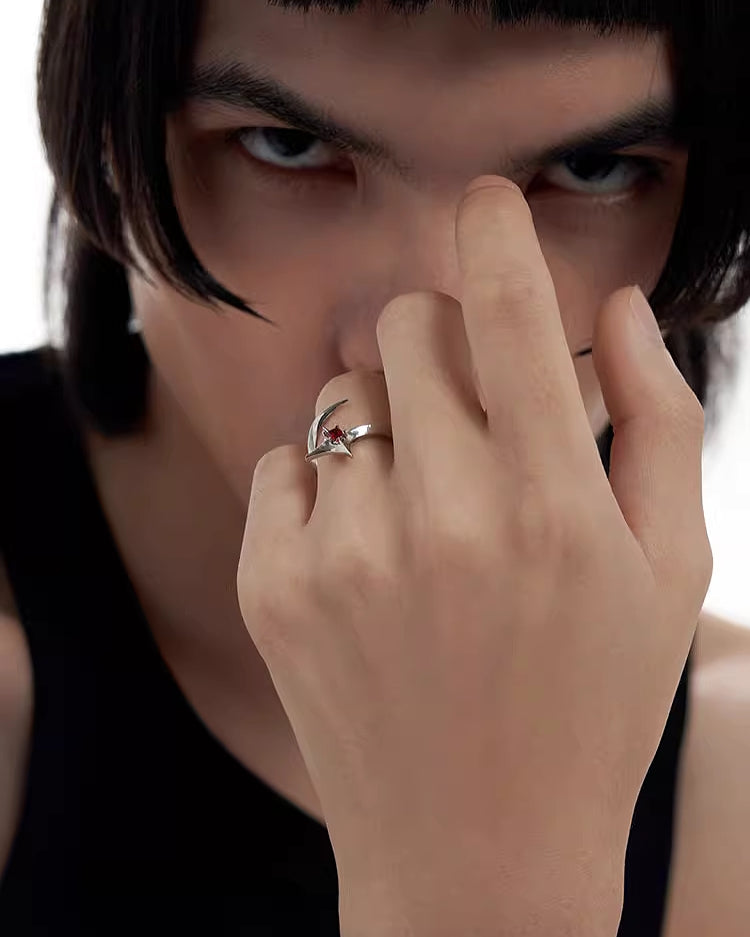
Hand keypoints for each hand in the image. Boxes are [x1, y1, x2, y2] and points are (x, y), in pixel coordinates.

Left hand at [236, 175, 711, 935]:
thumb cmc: (589, 704)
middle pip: (412, 326)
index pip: (512, 311)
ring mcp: (345, 552)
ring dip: (391, 417)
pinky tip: (369, 550)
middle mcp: (441, 516)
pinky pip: (287, 460)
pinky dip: (329, 480)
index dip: (496, 231)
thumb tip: (618, 309)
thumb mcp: (667, 571)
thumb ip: (658, 424)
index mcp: (551, 506)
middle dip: (447, 341)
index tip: (484, 200)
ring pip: (347, 390)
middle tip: (475, 409)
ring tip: (426, 504)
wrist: (473, 850)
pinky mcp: (275, 584)